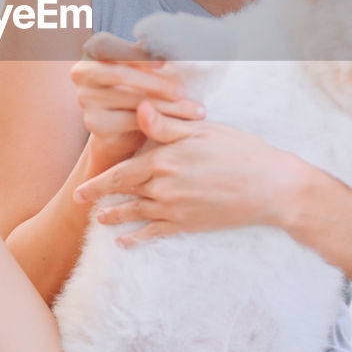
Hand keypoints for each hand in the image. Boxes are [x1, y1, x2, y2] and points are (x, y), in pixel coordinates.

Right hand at [70, 33, 205, 177]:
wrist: (124, 125)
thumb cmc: (138, 84)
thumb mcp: (142, 65)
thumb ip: (148, 51)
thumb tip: (170, 34)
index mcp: (92, 49)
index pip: (106, 45)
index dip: (133, 53)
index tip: (163, 62)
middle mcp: (81, 72)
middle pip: (119, 74)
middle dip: (156, 83)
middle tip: (183, 91)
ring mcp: (85, 99)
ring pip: (131, 101)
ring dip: (168, 106)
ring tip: (195, 110)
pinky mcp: (94, 124)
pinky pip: (132, 121)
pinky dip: (160, 122)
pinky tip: (181, 124)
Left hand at [73, 101, 303, 246]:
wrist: (270, 187)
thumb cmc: (239, 151)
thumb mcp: (202, 130)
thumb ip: (166, 125)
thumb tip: (139, 109)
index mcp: (164, 161)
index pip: (121, 173)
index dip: (99, 182)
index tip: (81, 189)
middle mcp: (164, 188)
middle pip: (124, 194)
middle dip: (100, 200)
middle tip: (80, 203)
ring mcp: (175, 209)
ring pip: (136, 214)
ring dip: (115, 219)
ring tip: (100, 221)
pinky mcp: (188, 224)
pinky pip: (155, 234)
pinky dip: (137, 239)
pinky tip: (125, 243)